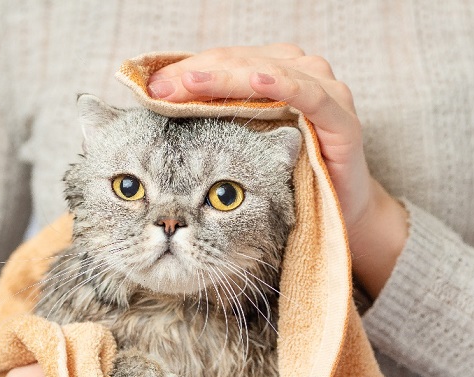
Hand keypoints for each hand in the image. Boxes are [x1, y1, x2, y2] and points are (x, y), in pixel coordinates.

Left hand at [146, 44, 408, 297]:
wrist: (339, 217)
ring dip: (227, 78)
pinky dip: (280, 86)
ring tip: (190, 84)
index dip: (182, 73)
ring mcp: (324, 91)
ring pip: (266, 70)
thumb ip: (200, 124)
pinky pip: (308, 95)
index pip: (219, 63)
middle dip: (195, 76)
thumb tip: (131, 103)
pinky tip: (254, 82)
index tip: (147, 90)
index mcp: (269, 74)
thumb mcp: (236, 153)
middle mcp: (298, 72)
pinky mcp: (342, 118)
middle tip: (158, 92)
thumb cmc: (285, 184)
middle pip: (237, 63)